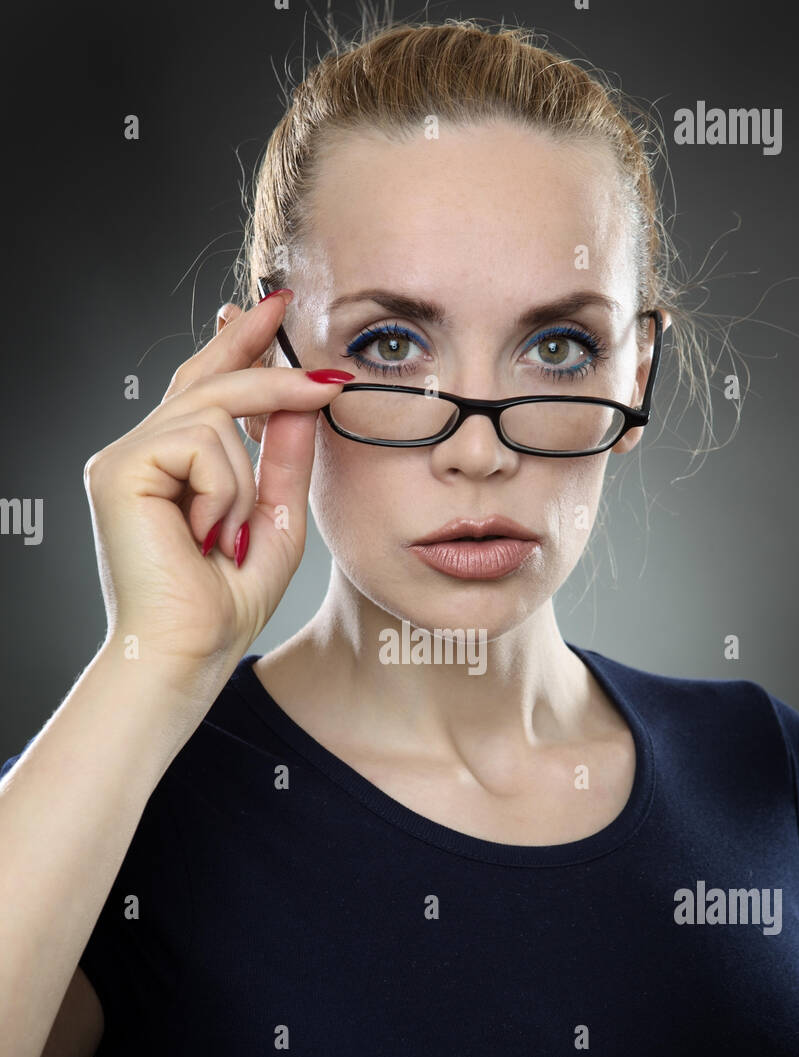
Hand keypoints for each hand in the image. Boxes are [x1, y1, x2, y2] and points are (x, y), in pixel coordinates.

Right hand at [83, 291, 351, 680]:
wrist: (186, 655)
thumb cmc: (223, 605)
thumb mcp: (274, 518)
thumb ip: (283, 457)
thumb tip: (305, 397)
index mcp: (168, 465)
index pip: (204, 387)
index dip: (239, 346)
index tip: (272, 308)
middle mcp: (138, 453)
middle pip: (208, 382)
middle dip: (269, 368)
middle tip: (328, 377)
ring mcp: (122, 458)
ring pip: (214, 415)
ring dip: (242, 482)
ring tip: (227, 537)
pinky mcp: (119, 469)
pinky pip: (201, 442)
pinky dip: (222, 491)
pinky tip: (206, 535)